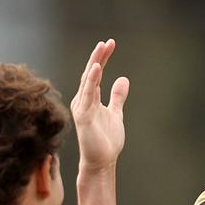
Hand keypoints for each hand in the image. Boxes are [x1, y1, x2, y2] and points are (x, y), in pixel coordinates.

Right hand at [71, 39, 130, 173]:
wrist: (102, 161)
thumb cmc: (106, 140)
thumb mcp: (116, 113)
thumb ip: (117, 97)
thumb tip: (123, 79)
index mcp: (89, 98)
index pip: (95, 73)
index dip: (102, 58)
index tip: (110, 44)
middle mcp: (83, 100)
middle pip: (90, 73)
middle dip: (98, 56)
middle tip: (107, 42)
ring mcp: (82, 108)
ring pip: (87, 81)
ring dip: (95, 64)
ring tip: (101, 49)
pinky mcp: (84, 116)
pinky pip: (88, 95)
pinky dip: (92, 81)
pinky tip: (97, 68)